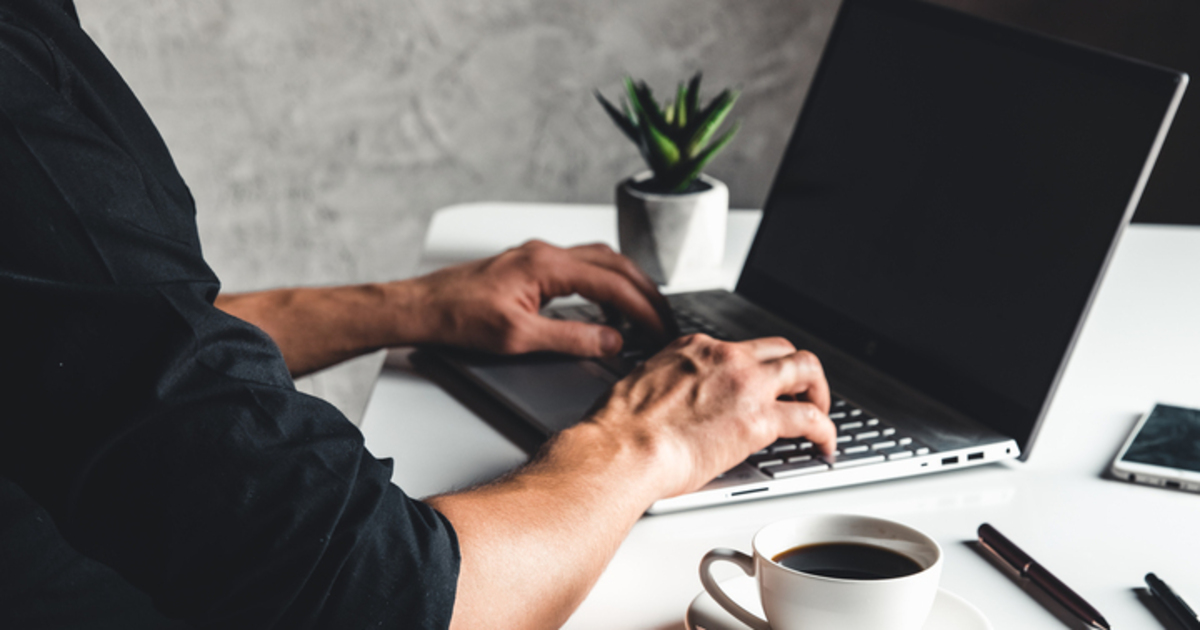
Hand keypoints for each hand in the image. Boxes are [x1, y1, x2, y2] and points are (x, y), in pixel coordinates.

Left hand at [408, 240, 671, 356]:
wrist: (421, 307)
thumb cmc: (458, 317)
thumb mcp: (518, 338)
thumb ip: (571, 338)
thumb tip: (613, 341)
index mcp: (547, 265)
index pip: (613, 284)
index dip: (644, 308)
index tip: (662, 329)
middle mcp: (546, 253)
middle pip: (615, 264)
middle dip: (645, 292)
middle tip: (664, 320)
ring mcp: (539, 257)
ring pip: (601, 262)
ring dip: (626, 286)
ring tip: (643, 316)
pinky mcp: (531, 266)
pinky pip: (582, 268)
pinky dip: (603, 286)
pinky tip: (605, 309)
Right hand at [583, 333, 835, 497]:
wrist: (621, 450)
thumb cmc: (619, 430)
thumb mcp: (642, 387)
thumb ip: (668, 388)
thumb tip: (672, 406)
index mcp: (693, 349)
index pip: (740, 349)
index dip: (756, 369)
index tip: (759, 387)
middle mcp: (725, 357)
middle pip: (781, 350)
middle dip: (796, 373)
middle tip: (800, 395)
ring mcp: (746, 384)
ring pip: (806, 369)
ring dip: (819, 392)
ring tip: (820, 415)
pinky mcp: (760, 419)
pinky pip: (811, 418)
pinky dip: (826, 431)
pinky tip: (825, 446)